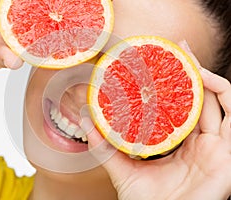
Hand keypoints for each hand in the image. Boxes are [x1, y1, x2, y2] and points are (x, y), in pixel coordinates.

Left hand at [83, 51, 230, 198]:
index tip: (158, 62)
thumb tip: (87, 121)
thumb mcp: (123, 170)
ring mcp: (216, 148)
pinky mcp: (227, 155)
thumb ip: (106, 148)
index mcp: (179, 145)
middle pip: (200, 98)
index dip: (174, 84)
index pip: (181, 106)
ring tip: (187, 57)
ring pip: (219, 102)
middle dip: (190, 70)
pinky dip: (222, 93)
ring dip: (207, 76)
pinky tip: (204, 79)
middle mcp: (200, 143)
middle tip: (175, 48)